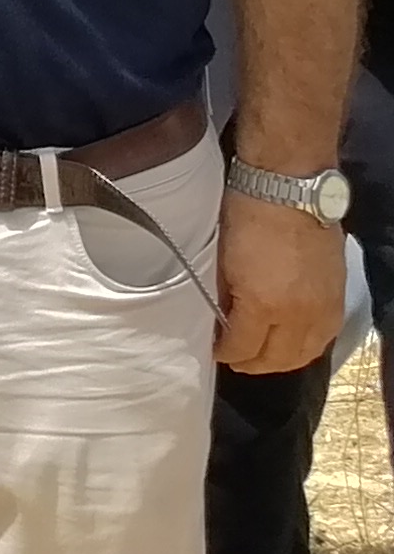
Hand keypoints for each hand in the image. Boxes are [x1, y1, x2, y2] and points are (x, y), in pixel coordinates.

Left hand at [217, 187, 346, 375]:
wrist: (289, 189)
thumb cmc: (246, 216)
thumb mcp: (223, 260)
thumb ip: (226, 297)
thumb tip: (225, 319)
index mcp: (264, 305)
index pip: (244, 347)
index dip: (226, 353)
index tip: (216, 350)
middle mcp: (299, 315)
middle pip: (277, 359)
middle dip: (253, 363)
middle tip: (236, 359)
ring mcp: (323, 309)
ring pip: (305, 354)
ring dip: (281, 360)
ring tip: (261, 356)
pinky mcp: (338, 299)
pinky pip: (324, 338)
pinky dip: (306, 346)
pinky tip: (291, 343)